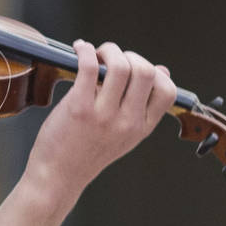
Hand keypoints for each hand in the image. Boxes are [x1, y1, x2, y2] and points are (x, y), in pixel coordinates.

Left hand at [24, 41, 179, 200]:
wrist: (58, 177)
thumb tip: (162, 71)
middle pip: (146, 72)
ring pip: (121, 66)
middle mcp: (127, 122)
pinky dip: (85, 51)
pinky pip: (89, 67)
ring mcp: (104, 116)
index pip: (168, 92)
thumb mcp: (125, 135)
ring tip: (97, 54)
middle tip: (112, 58)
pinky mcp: (79, 108)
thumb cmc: (88, 152)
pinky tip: (80, 49)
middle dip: (130, 55)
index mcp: (141, 128)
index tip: (136, 69)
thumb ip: (142, 106)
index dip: (155, 72)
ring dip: (109, 50)